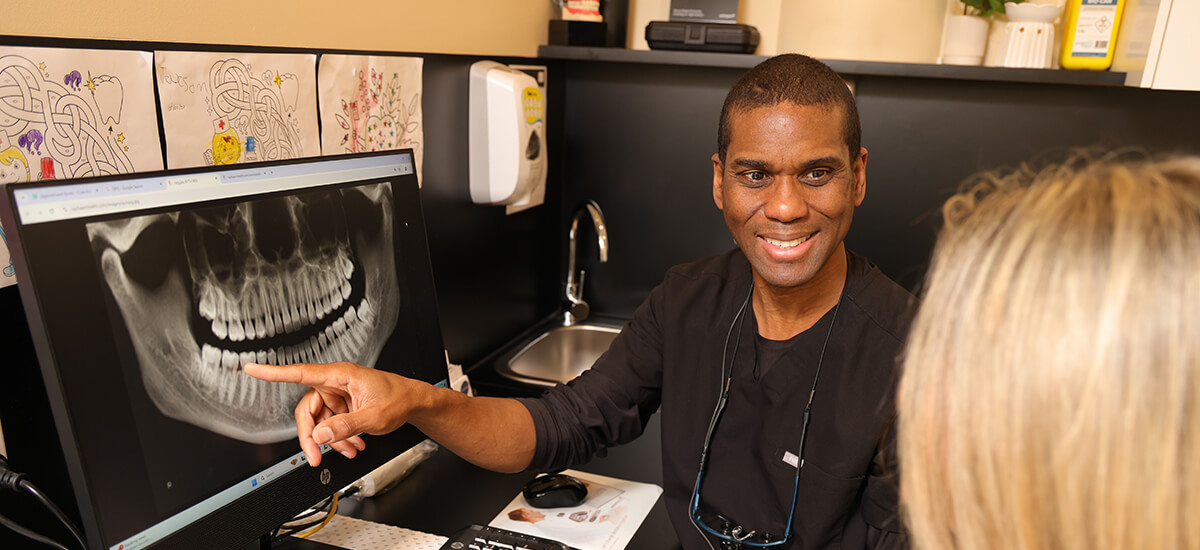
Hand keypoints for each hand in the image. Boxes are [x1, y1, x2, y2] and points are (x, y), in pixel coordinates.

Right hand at [243, 361, 414, 466]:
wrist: (415, 403)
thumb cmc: (399, 399)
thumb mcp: (374, 417)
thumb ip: (346, 427)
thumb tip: (320, 434)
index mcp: (340, 375)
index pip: (300, 373)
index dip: (273, 372)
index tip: (251, 368)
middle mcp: (335, 382)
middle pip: (306, 410)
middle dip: (311, 436)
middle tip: (316, 456)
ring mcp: (338, 395)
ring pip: (318, 421)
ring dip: (330, 440)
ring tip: (351, 449)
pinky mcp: (342, 405)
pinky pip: (330, 424)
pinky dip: (339, 438)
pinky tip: (353, 445)